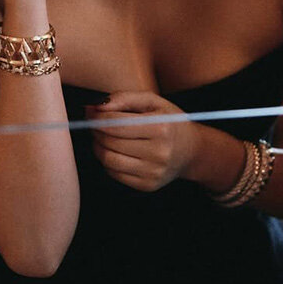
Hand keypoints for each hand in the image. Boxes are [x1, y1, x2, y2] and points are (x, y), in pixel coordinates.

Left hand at [84, 91, 200, 191]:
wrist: (191, 151)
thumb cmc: (168, 121)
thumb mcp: (153, 102)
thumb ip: (124, 98)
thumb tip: (95, 107)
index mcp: (161, 128)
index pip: (116, 124)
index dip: (97, 117)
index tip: (91, 112)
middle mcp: (159, 152)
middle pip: (110, 142)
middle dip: (96, 131)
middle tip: (94, 123)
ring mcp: (153, 172)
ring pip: (109, 160)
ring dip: (97, 147)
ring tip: (101, 137)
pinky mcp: (148, 185)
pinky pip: (114, 174)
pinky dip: (107, 161)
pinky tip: (114, 151)